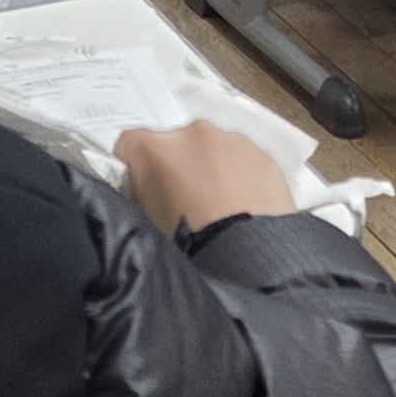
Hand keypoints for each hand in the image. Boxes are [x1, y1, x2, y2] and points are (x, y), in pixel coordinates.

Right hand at [119, 120, 296, 235]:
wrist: (248, 262)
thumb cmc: (189, 248)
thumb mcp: (147, 225)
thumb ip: (142, 196)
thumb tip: (148, 191)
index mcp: (157, 149)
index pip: (130, 145)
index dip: (134, 168)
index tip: (143, 191)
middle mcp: (195, 134)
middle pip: (177, 145)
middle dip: (179, 168)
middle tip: (187, 205)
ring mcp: (234, 142)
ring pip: (215, 151)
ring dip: (213, 171)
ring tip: (222, 210)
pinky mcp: (265, 157)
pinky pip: (246, 163)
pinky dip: (243, 179)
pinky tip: (246, 208)